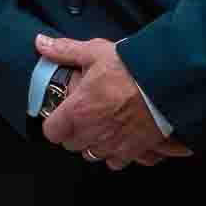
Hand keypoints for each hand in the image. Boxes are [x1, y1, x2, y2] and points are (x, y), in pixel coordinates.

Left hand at [35, 32, 193, 168]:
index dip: (54, 122)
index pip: (52, 132)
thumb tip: (41, 43)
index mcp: (77, 111)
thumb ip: (65, 51)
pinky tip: (119, 137)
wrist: (164, 84)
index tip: (61, 112)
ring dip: (93, 143)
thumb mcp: (93, 52)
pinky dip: (115, 153)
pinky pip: (116, 162)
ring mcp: (112, 145)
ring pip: (92, 155)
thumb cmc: (128, 68)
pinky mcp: (133, 152)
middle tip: (82, 114)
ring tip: (101, 125)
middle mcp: (92, 133)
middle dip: (73, 132)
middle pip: (71, 145)